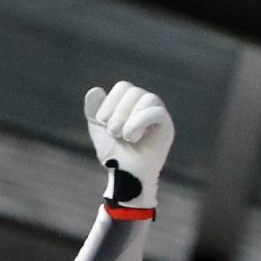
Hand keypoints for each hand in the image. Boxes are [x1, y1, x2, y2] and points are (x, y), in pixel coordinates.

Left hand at [84, 81, 174, 208]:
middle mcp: (147, 105)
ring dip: (129, 117)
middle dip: (118, 112)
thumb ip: (93, 109)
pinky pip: (156, 112)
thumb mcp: (98, 128)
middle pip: (134, 91)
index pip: (123, 86)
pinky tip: (131, 136)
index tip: (103, 122)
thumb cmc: (113, 152)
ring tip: (123, 136)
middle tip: (113, 132)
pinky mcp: (166, 127)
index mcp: (131, 102)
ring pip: (147, 98)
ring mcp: (158, 115)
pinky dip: (139, 121)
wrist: (124, 174)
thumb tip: (96, 90)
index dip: (110, 102)